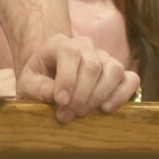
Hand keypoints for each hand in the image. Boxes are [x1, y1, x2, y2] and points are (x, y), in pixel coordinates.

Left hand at [14, 33, 140, 122]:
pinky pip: (131, 79)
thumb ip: (36, 88)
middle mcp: (85, 46)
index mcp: (60, 44)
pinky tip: (106, 108)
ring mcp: (105, 58)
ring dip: (99, 96)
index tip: (60, 101)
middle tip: (67, 115)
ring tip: (83, 113)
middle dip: (81, 95)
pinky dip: (122, 95)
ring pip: (113, 70)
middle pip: (92, 66)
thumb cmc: (39, 82)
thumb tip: (54, 94)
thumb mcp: (27, 85)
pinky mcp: (119, 73)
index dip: (67, 79)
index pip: (70, 53)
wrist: (51, 81)